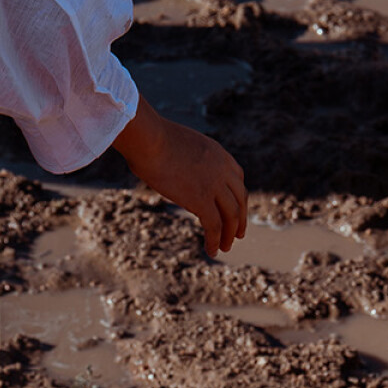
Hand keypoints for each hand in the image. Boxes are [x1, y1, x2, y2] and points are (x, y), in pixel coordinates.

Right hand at [113, 94, 247, 255]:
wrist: (148, 137)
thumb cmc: (148, 136)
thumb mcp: (174, 143)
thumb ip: (179, 156)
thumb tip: (163, 160)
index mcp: (217, 153)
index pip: (237, 178)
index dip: (237, 196)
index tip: (234, 207)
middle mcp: (222, 169)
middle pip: (239, 199)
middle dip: (240, 218)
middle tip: (237, 234)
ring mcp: (214, 185)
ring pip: (230, 216)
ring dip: (229, 234)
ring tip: (224, 247)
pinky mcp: (202, 200)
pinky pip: (214, 226)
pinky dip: (214, 241)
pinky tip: (212, 250)